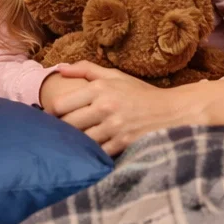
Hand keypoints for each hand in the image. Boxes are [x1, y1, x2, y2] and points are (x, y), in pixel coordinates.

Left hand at [46, 63, 195, 156]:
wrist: (171, 111)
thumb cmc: (139, 93)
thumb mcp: (115, 76)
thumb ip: (86, 69)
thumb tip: (59, 68)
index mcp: (99, 88)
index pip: (61, 105)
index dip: (53, 113)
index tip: (54, 117)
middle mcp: (104, 106)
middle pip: (68, 124)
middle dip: (61, 130)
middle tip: (59, 133)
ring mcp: (114, 126)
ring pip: (80, 140)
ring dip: (75, 143)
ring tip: (72, 144)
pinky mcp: (122, 143)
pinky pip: (97, 152)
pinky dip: (92, 154)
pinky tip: (90, 153)